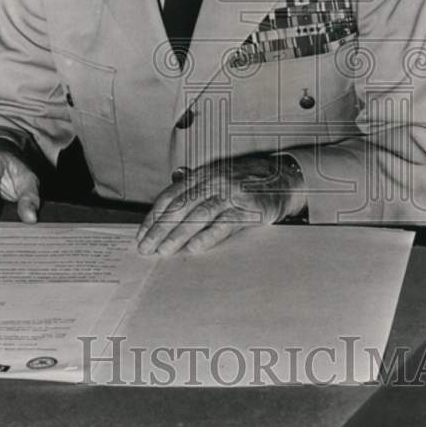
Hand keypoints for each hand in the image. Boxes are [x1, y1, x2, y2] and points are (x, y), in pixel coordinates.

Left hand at [136, 153, 305, 255]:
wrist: (284, 177)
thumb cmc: (248, 181)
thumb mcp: (218, 179)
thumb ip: (196, 192)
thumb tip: (168, 215)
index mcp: (202, 176)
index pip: (170, 196)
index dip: (153, 216)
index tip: (142, 234)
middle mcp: (213, 182)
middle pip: (179, 207)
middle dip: (159, 229)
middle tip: (145, 248)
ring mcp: (230, 195)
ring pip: (197, 216)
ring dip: (177, 235)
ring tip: (164, 250)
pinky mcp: (247, 209)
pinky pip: (223, 224)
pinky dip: (207, 236)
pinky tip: (195, 248)